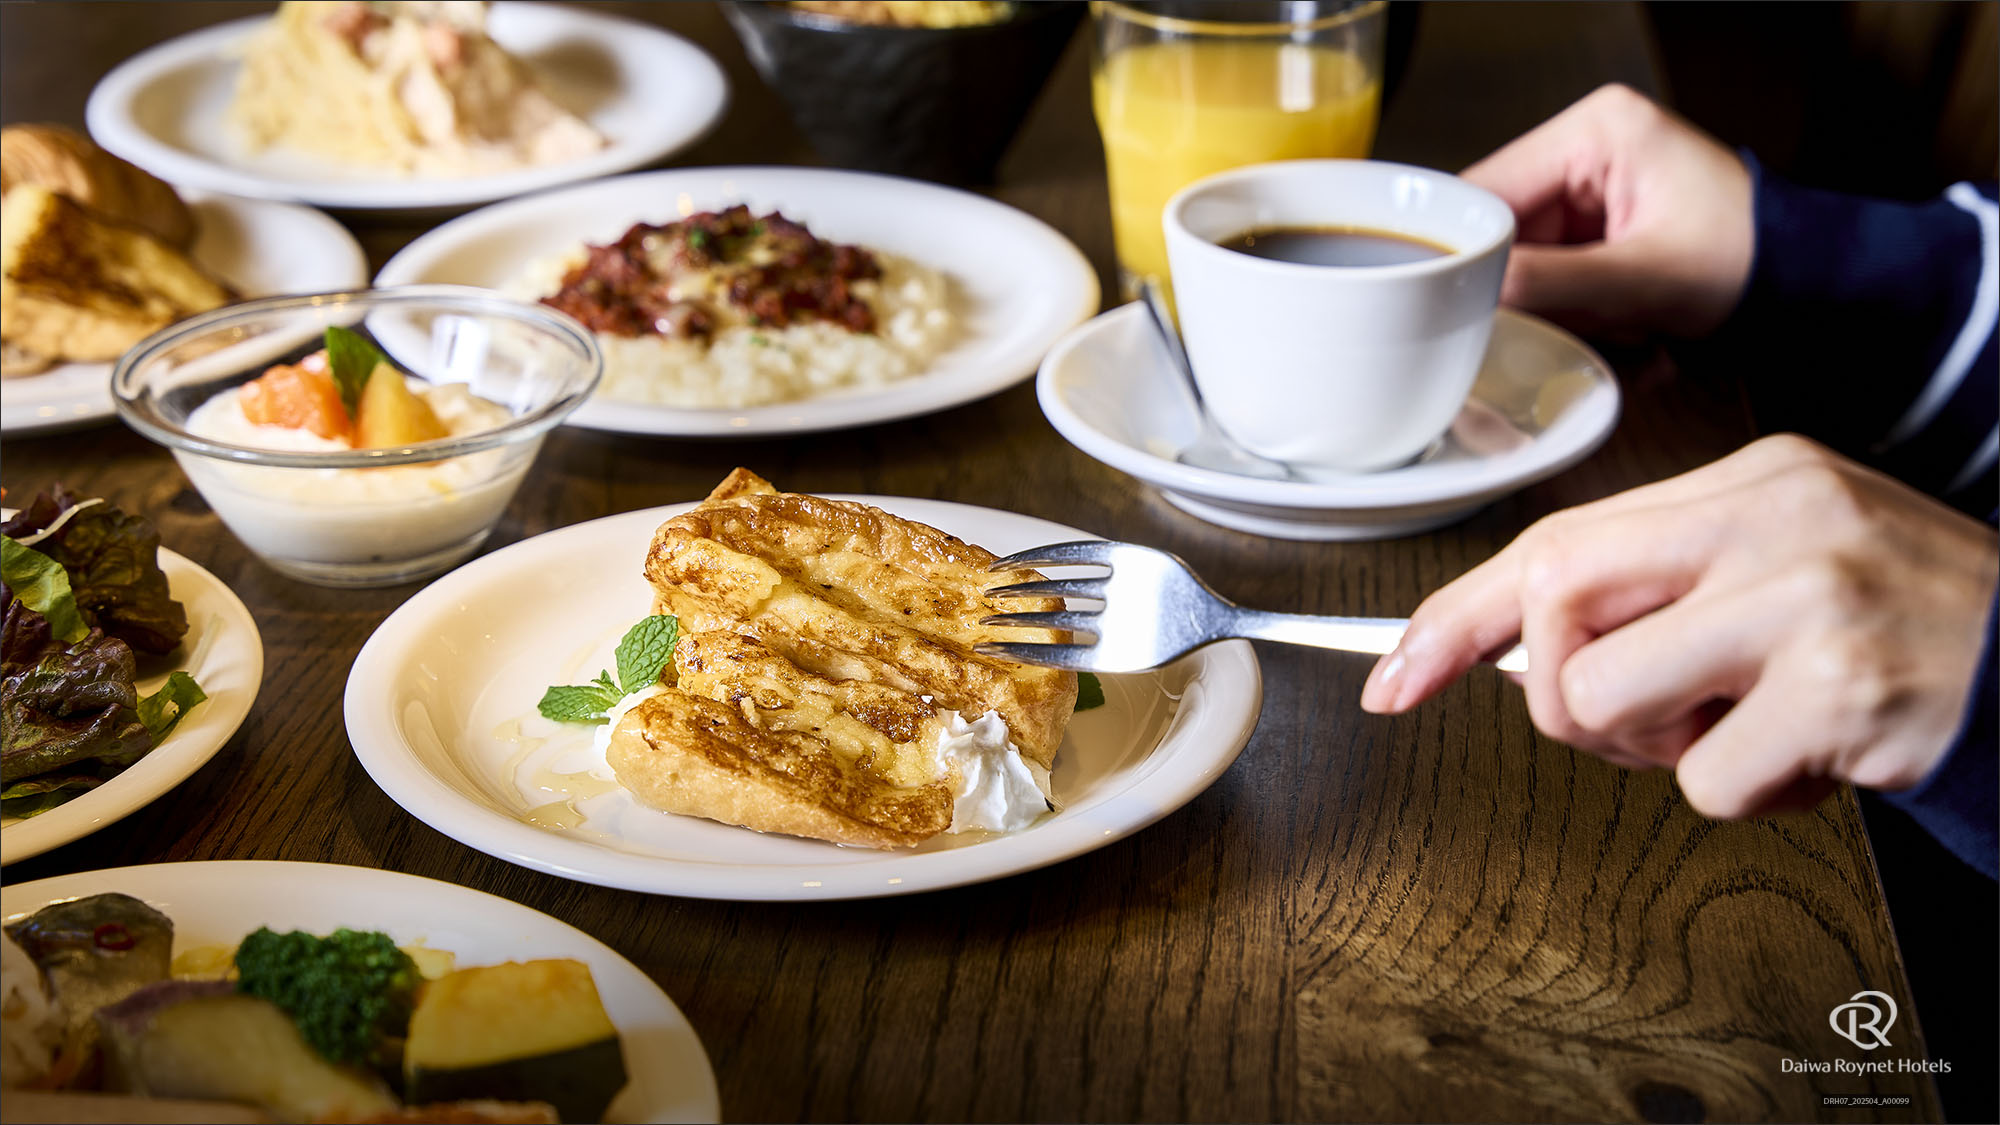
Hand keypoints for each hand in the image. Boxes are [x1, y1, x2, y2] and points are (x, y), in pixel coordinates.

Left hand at [1359, 435, 1998, 818]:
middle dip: (1557, 696)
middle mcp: (1773, 519)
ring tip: (1754, 726)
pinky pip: (1703, 780)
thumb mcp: (1785, 566)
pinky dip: (1749, 793)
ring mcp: (1806, 598)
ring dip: (1661, 749)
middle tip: (1647, 721)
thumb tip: (1512, 650)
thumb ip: (1663, 587)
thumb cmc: (1911, 628)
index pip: (1554, 540)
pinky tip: (1818, 757)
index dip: (1454, 616)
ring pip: (1606, 699)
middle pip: (1551, 606)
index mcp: (1751, 481)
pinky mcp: (1837, 689)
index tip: (1391, 674)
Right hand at [1462, 84, 1753, 339]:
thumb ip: (1550, 282)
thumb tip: (1471, 288)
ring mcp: (1588, 180)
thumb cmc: (1748, 260)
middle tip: (1568, 312)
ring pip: (1518, 250)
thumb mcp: (1642, 279)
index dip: (1466, 247)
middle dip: (1523, 278)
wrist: (1801, 278)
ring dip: (1549, 294)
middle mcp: (1586, 143)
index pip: (1490, 187)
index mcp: (1598, 129)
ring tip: (1608, 311)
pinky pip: (1545, 263)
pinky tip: (1609, 309)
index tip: (1456, 297)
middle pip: (1499, 221)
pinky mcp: (1594, 216)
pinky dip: (1566, 298)